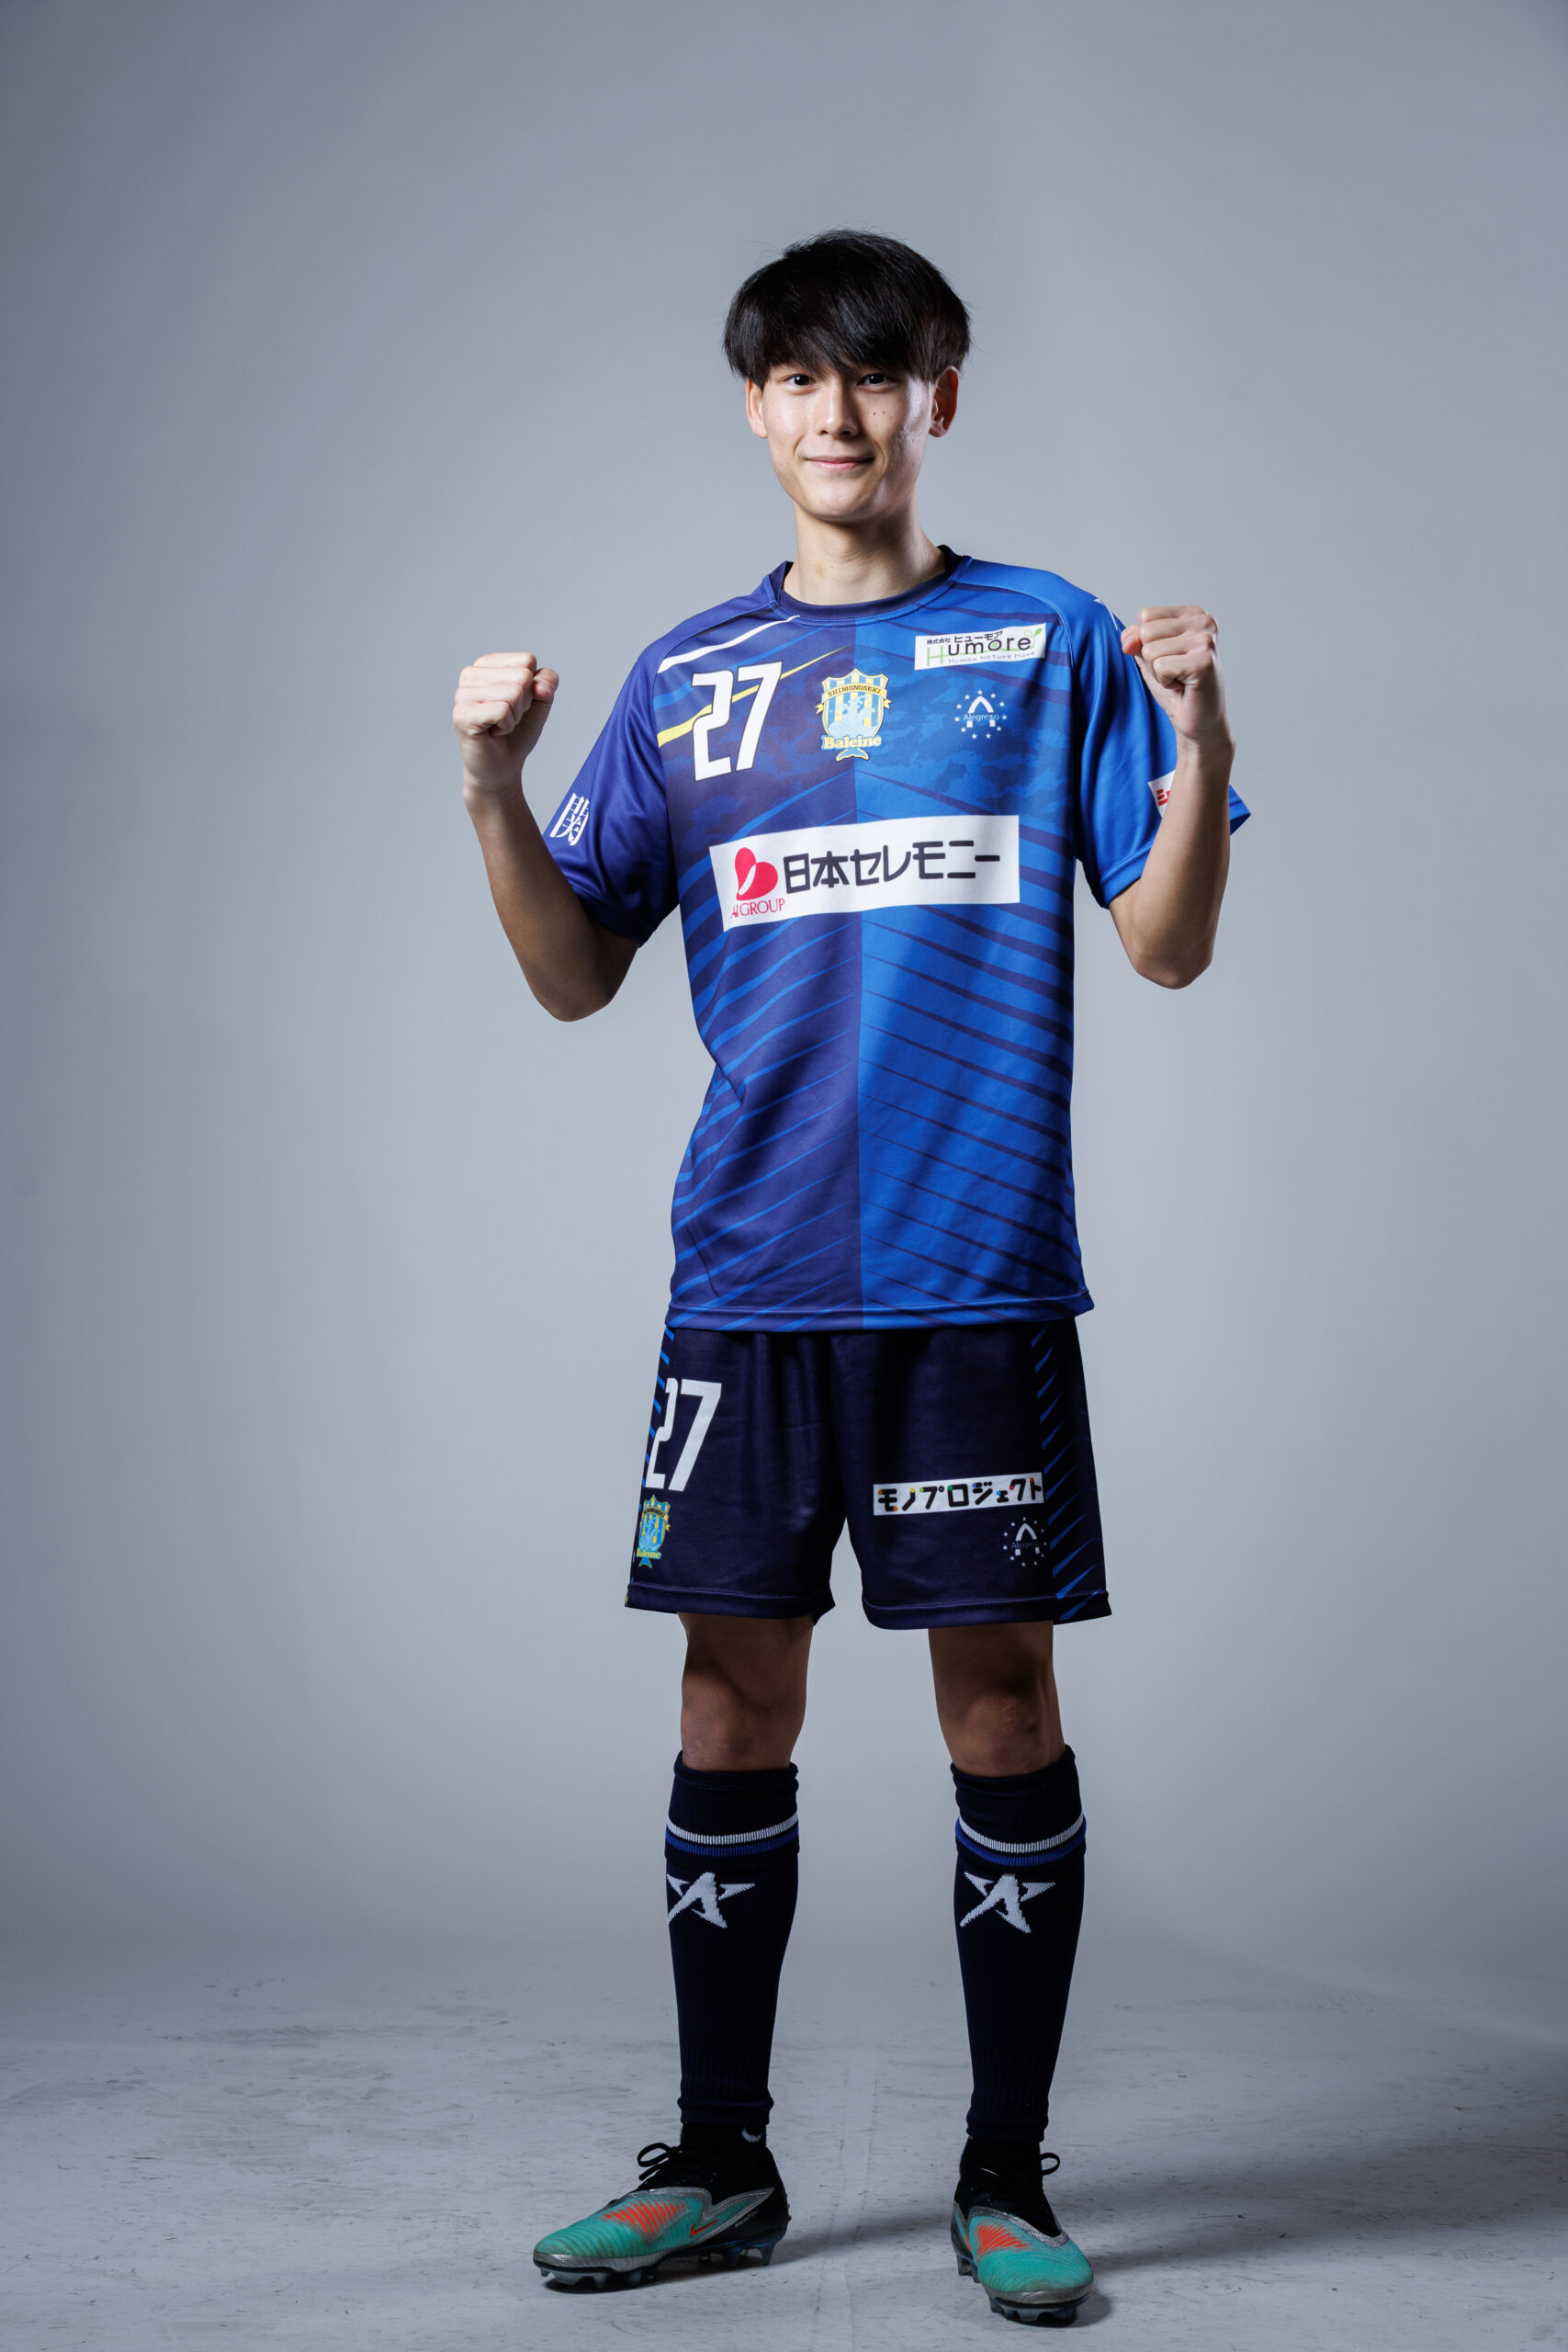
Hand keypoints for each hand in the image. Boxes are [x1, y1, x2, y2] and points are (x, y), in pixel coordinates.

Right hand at [453, 651, 558, 793]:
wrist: (502, 768)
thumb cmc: (517, 733)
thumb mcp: (540, 702)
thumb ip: (547, 682)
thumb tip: (541, 686)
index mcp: (486, 664)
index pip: (527, 660)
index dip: (532, 687)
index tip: (516, 704)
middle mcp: (470, 674)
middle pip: (522, 676)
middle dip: (525, 704)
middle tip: (507, 718)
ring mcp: (462, 693)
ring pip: (514, 692)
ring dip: (515, 717)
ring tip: (500, 726)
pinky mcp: (462, 714)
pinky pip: (503, 711)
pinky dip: (507, 727)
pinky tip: (493, 733)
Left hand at [1120, 607, 1230, 748]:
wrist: (1198, 721)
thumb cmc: (1176, 687)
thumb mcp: (1149, 657)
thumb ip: (1135, 639)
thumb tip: (1128, 638)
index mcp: (1193, 614)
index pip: (1146, 616)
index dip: (1147, 643)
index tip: (1170, 658)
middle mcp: (1204, 622)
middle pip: (1146, 631)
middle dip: (1152, 659)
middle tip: (1174, 672)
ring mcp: (1206, 640)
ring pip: (1150, 650)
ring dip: (1158, 672)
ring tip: (1179, 679)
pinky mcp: (1204, 661)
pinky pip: (1160, 667)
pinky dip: (1165, 682)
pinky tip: (1184, 686)